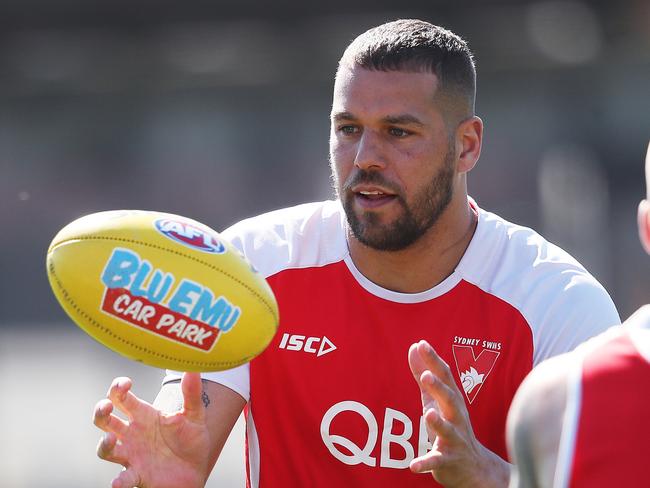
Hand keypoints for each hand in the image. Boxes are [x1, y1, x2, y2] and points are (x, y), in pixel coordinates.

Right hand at [94, 373, 211, 487]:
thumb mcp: (195, 415)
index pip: (122, 397)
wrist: (196, 471)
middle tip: (106, 406)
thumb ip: (192, 393)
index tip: (125, 383)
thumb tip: (193, 368)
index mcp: (143, 415)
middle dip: (100, 411)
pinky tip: (118, 482)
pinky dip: (119, 481)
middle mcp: (132, 433)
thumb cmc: (191, 440)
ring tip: (111, 439)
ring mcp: (131, 455)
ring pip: (105, 448)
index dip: (118, 388)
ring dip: (104, 444)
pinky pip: (122, 479)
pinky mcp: (137, 475)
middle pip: (105, 419)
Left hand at [408, 340, 508, 487]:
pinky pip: (437, 461)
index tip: (422, 344)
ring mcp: (455, 440)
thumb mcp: (436, 399)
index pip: (445, 377)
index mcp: (452, 401)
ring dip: (439, 423)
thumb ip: (424, 374)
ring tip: (428, 414)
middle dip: (439, 388)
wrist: (473, 468)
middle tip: (426, 376)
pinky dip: (426, 463)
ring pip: (448, 431)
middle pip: (450, 400)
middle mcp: (457, 418)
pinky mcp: (448, 461)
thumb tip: (414, 347)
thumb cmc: (451, 426)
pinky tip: (413, 465)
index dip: (434, 361)